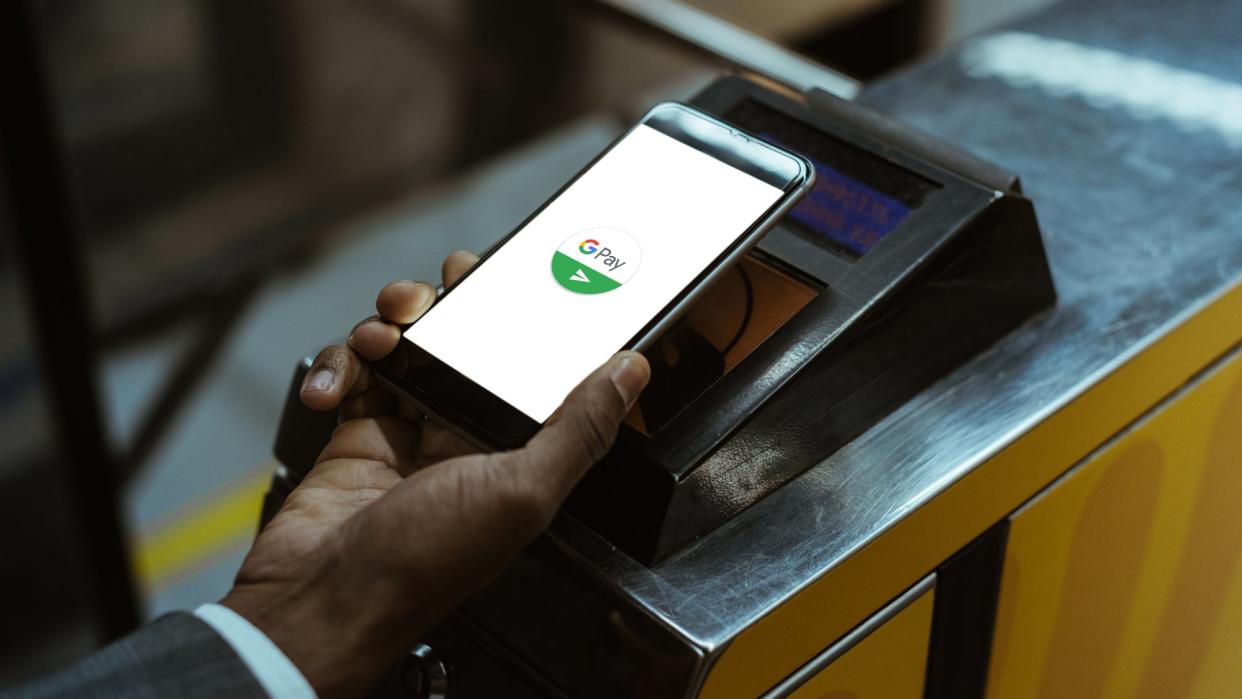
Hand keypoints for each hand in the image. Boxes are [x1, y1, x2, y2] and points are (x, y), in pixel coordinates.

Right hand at [222, 251, 650, 697]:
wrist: (325, 600)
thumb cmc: (424, 562)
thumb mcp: (522, 491)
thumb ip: (580, 428)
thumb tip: (631, 372)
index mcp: (515, 449)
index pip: (532, 367)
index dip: (525, 319)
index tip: (514, 276)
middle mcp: (466, 434)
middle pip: (466, 343)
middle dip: (447, 305)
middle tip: (434, 293)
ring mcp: (409, 429)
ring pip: (407, 347)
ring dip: (388, 327)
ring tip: (379, 338)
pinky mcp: (357, 431)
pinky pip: (353, 373)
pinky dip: (337, 367)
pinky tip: (330, 388)